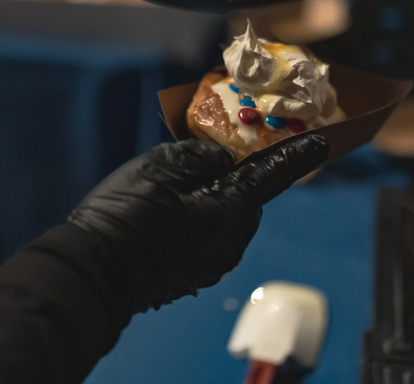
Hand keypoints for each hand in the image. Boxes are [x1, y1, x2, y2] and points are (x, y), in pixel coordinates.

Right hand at [68, 136, 328, 312]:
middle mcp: (230, 242)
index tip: (321, 141)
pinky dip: (194, 216)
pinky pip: (204, 234)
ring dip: (208, 196)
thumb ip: (201, 156)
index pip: (272, 175)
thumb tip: (223, 160)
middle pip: (245, 196)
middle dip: (230, 174)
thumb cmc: (127, 217)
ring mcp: (210, 262)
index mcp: (232, 213)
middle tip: (201, 155)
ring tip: (167, 186)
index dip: (296, 155)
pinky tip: (161, 211)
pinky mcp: (191, 271)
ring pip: (222, 215)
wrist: (92, 272)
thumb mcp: (162, 167)